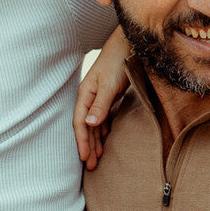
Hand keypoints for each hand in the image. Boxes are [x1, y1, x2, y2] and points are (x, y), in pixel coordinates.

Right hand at [74, 26, 130, 170]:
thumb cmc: (118, 61)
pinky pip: (103, 118)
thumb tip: (89, 124)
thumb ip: (101, 104)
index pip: (80, 123)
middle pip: (86, 126)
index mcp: (86, 93)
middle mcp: (89, 97)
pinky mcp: (109, 96)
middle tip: (92, 167)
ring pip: (94, 124)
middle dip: (88, 146)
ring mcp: (99, 97)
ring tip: (98, 159)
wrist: (129, 43)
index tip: (85, 158)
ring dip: (95, 141)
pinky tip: (106, 140)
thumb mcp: (109, 84)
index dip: (81, 141)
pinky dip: (103, 131)